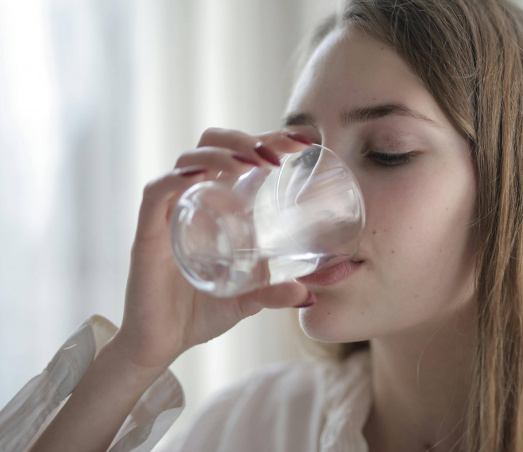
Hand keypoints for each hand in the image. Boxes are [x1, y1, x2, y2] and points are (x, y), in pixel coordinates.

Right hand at [113, 128, 310, 370]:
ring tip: (252, 163)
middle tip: (277, 155)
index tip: (303, 142)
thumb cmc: (200, 312)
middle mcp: (192, 200)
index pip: (240, 154)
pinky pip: (157, 193)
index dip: (269, 139)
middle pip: (212, 144)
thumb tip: (310, 294)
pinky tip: (202, 176)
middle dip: (245, 138)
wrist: (160, 345)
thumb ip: (276, 293)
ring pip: (188, 159)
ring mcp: (168, 213)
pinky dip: (177, 178)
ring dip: (221, 153)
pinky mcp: (147, 233)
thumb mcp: (248, 300)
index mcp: (217, 204)